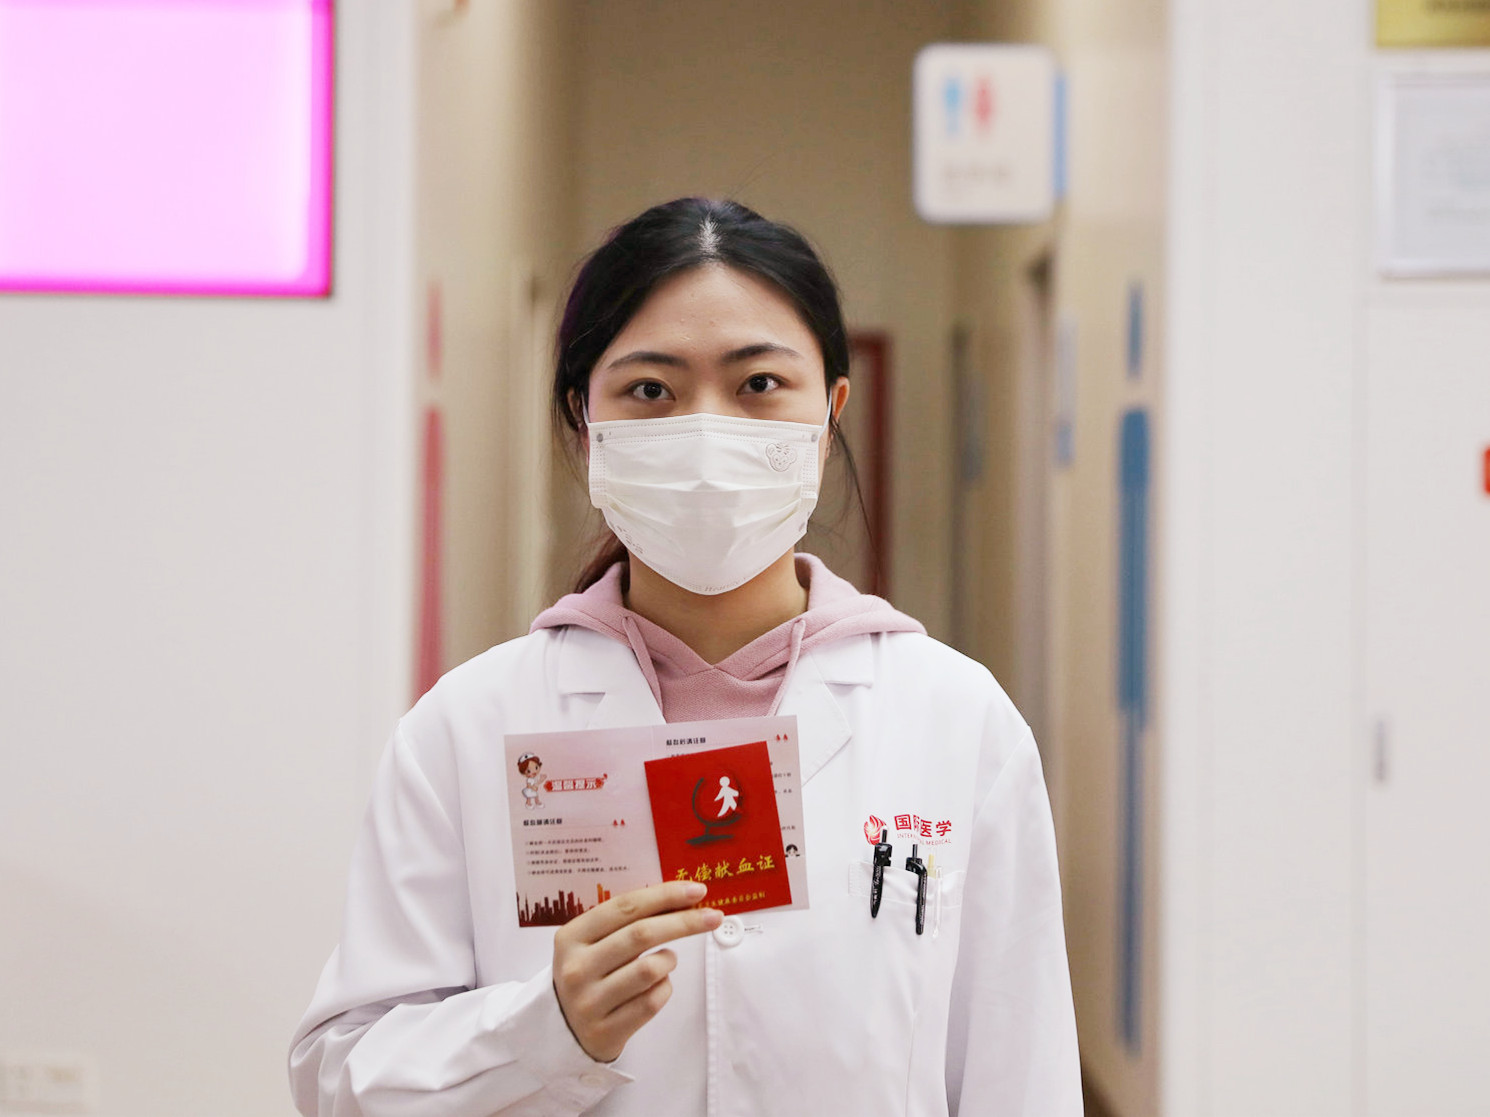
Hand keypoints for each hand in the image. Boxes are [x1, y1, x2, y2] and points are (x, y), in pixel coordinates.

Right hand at [552, 880, 721, 1061]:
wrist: (563, 1029)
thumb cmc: (589, 973)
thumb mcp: (591, 942)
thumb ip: (625, 920)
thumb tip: (681, 898)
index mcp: (571, 937)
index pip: (625, 907)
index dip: (664, 895)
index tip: (696, 891)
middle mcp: (577, 968)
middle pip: (642, 935)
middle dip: (684, 922)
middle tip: (713, 917)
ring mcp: (589, 1002)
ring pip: (650, 970)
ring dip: (669, 960)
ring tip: (666, 960)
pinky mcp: (605, 1031)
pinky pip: (651, 1002)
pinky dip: (664, 988)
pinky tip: (657, 985)